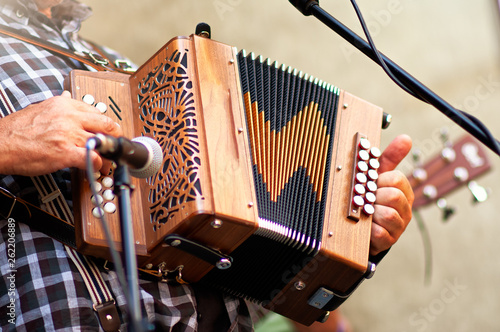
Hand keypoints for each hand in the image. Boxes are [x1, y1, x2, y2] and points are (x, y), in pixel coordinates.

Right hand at [0, 91, 121, 175]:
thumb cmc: (16, 130)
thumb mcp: (41, 108)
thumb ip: (59, 106)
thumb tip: (69, 98)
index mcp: (64, 105)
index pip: (97, 112)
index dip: (106, 125)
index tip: (109, 133)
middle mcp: (69, 117)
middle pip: (106, 124)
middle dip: (115, 138)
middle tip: (115, 148)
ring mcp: (68, 134)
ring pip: (102, 143)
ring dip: (107, 156)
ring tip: (106, 163)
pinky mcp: (65, 152)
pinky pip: (92, 158)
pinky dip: (97, 165)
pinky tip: (94, 168)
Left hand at [370, 134, 413, 255]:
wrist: (363, 228)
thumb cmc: (372, 198)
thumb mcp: (379, 176)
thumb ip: (390, 158)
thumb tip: (406, 138)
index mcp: (403, 191)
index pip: (397, 179)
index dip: (380, 179)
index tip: (369, 182)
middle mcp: (404, 209)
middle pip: (394, 196)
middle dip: (375, 195)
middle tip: (364, 196)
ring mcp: (397, 227)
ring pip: (389, 215)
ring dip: (372, 211)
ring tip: (364, 210)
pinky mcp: (386, 242)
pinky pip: (379, 233)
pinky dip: (369, 228)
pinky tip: (363, 224)